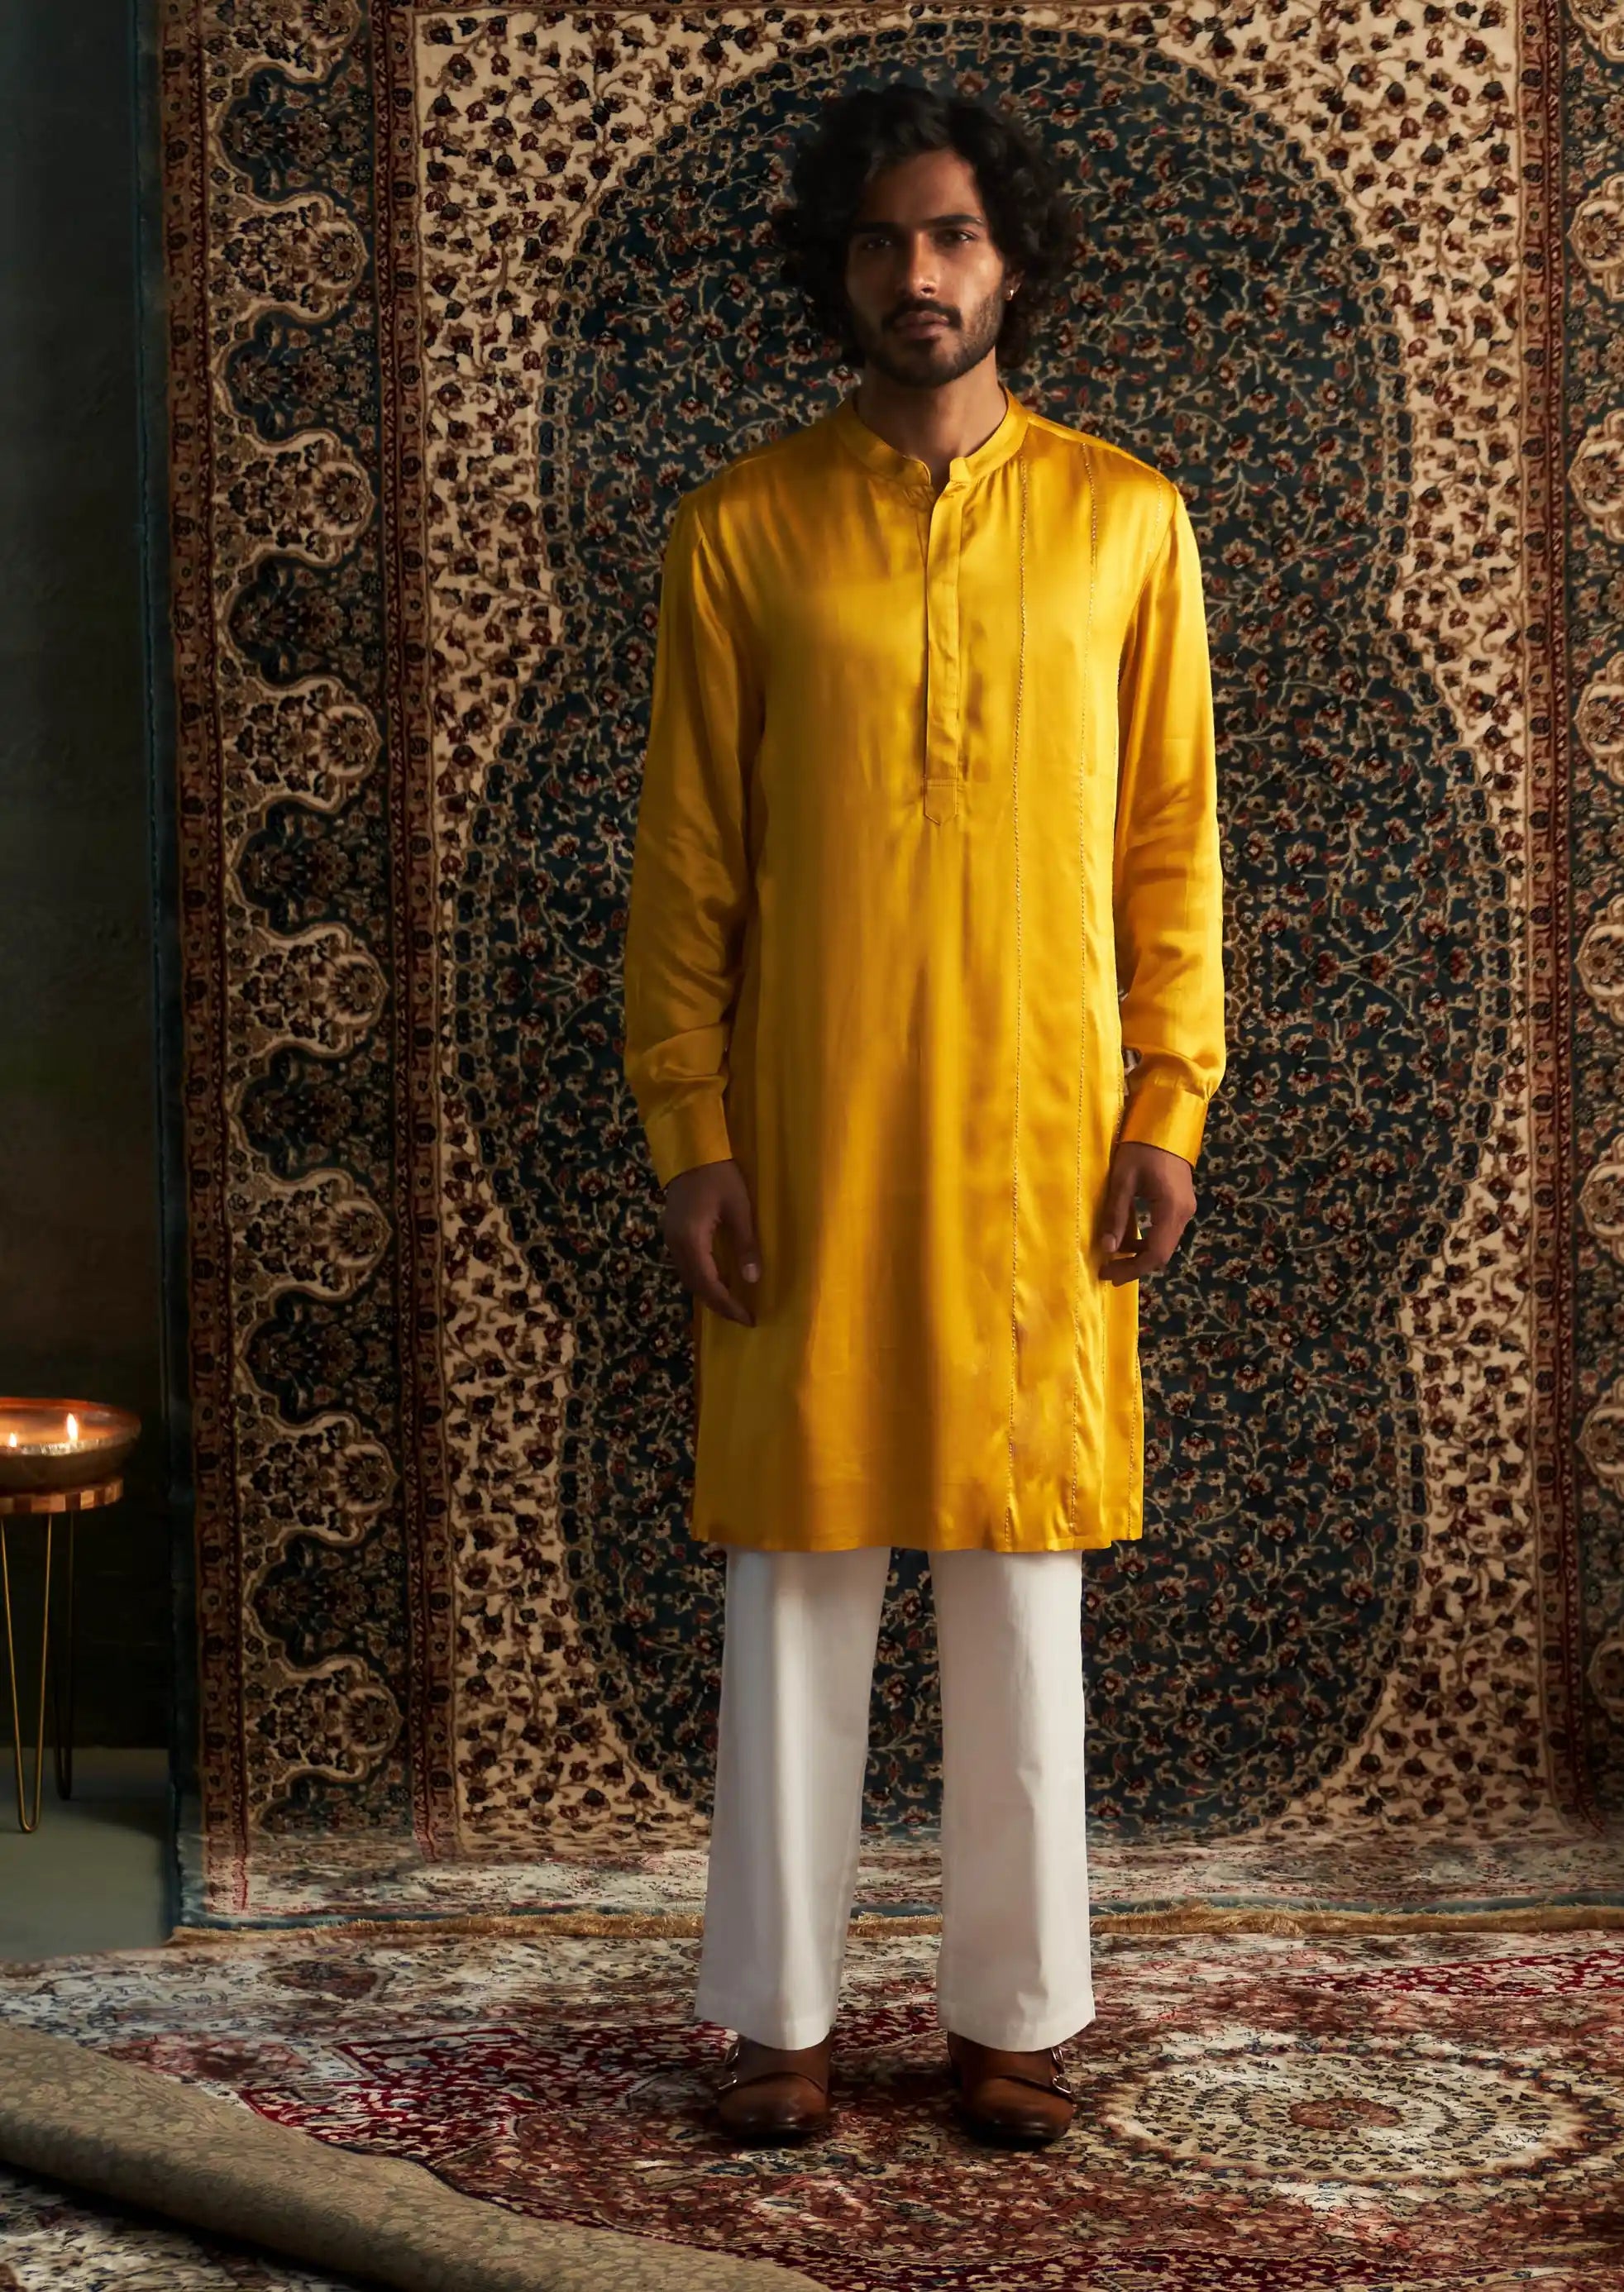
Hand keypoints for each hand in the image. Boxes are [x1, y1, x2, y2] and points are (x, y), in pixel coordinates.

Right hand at [662, 1159, 760, 1326]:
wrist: (692, 1150)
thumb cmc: (719, 1176)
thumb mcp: (739, 1209)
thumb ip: (745, 1245)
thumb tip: (752, 1280)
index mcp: (691, 1241)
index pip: (709, 1285)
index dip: (728, 1305)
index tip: (748, 1319)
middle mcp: (676, 1245)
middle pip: (695, 1286)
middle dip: (718, 1305)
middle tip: (742, 1317)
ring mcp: (671, 1238)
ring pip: (688, 1277)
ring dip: (709, 1293)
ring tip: (732, 1304)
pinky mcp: (673, 1231)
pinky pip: (686, 1265)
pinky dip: (702, 1279)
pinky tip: (717, 1280)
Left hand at [1099, 1140, 1194, 1284]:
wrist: (1166, 1121)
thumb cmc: (1141, 1148)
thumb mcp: (1122, 1180)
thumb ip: (1116, 1216)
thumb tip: (1107, 1250)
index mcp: (1171, 1210)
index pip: (1156, 1254)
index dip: (1132, 1269)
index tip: (1108, 1274)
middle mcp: (1184, 1214)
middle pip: (1162, 1253)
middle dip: (1135, 1265)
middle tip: (1108, 1271)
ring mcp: (1185, 1208)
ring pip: (1164, 1243)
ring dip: (1140, 1253)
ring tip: (1114, 1257)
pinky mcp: (1181, 1203)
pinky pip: (1165, 1230)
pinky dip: (1146, 1239)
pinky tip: (1127, 1238)